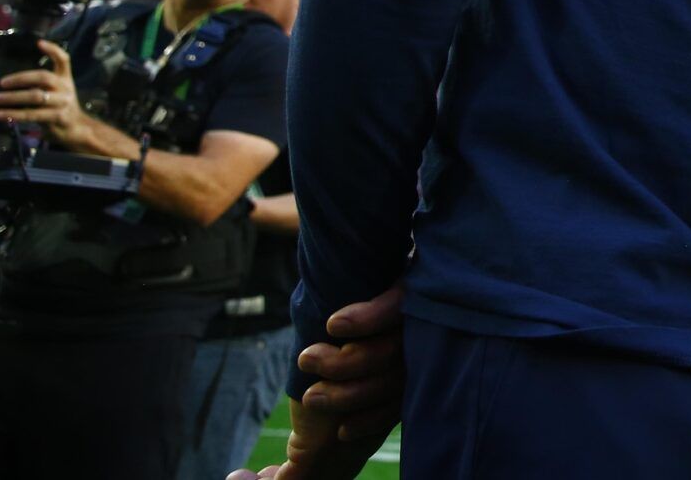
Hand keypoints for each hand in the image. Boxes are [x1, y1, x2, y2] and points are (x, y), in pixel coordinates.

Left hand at [0, 40, 84, 142]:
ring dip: (12, 98)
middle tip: (2, 83)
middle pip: (43, 77)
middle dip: (20, 79)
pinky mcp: (58, 117)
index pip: (64, 60)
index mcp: (65, 79)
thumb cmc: (59, 109)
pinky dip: (13, 114)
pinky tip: (0, 115)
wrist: (76, 129)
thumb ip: (41, 86)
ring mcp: (63, 103)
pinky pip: (32, 114)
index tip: (40, 43)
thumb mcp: (56, 93)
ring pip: (35, 96)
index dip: (53, 50)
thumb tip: (9, 83)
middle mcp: (65, 88)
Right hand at [229, 284, 405, 479]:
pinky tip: (335, 324)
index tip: (342, 432)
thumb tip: (266, 468)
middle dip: (347, 398)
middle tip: (311, 394)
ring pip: (389, 355)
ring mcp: (420, 314)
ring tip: (307, 357)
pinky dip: (365, 320)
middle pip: (394, 386)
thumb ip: (323, 389)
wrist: (380, 234)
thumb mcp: (343, 350)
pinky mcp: (411, 281)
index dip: (369, 421)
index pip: (396, 406)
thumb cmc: (351, 299)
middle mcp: (424, 343)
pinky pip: (396, 307)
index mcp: (410, 366)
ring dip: (343, 363)